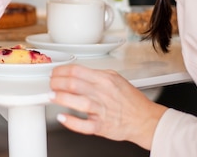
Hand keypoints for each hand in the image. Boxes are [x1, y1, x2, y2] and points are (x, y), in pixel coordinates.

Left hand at [49, 64, 166, 149]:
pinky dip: (71, 121)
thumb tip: (78, 73)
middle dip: (57, 82)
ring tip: (51, 96)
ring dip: (60, 98)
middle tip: (51, 84)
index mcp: (105, 79)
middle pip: (74, 84)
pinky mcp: (102, 126)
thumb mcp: (116, 79)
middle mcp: (102, 93)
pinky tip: (62, 117)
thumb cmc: (131, 100)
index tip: (54, 73)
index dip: (61, 71)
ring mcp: (102, 110)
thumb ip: (97, 75)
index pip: (77, 70)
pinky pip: (84, 125)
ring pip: (78, 102)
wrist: (145, 120)